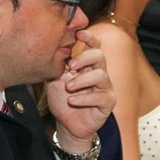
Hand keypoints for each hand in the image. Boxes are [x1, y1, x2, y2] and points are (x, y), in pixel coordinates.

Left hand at [46, 31, 115, 155]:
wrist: (67, 125)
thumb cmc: (62, 101)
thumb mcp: (54, 82)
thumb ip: (55, 68)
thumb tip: (51, 52)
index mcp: (87, 65)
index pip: (93, 46)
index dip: (89, 38)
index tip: (78, 34)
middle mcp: (99, 73)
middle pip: (99, 56)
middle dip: (84, 58)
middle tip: (70, 65)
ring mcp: (105, 87)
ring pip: (101, 75)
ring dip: (82, 80)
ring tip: (68, 87)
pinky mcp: (108, 103)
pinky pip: (100, 97)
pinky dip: (84, 98)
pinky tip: (72, 100)